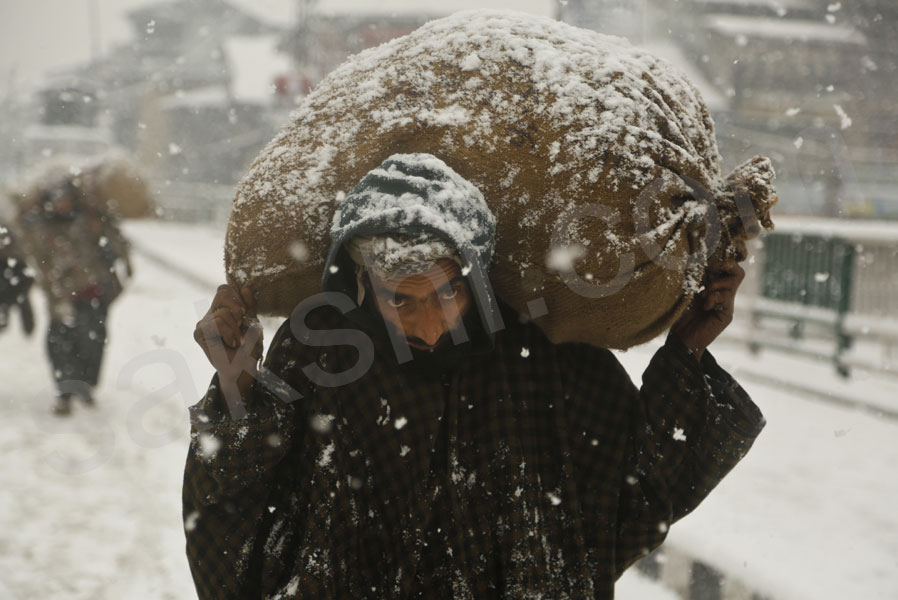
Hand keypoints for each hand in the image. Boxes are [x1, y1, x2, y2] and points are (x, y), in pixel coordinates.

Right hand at [194, 285, 262, 404]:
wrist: (243, 369)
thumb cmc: (248, 348)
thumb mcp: (253, 323)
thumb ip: (250, 306)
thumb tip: (245, 288)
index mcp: (222, 309)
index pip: (224, 289)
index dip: (237, 296)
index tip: (245, 313)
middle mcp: (210, 314)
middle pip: (222, 292)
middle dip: (238, 309)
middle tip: (242, 326)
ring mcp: (203, 323)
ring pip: (222, 313)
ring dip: (235, 329)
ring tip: (238, 340)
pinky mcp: (199, 333)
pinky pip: (216, 323)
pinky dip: (229, 334)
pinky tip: (231, 343)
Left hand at [671, 261, 744, 361]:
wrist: (681, 340)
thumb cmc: (679, 316)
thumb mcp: (685, 293)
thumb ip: (693, 279)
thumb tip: (694, 259)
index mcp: (714, 287)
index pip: (726, 268)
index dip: (721, 259)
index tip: (708, 255)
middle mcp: (723, 294)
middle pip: (738, 273)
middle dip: (727, 266)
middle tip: (713, 267)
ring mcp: (727, 305)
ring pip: (734, 283)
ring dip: (717, 283)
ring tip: (704, 292)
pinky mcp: (726, 315)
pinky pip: (726, 299)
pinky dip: (714, 298)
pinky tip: (704, 305)